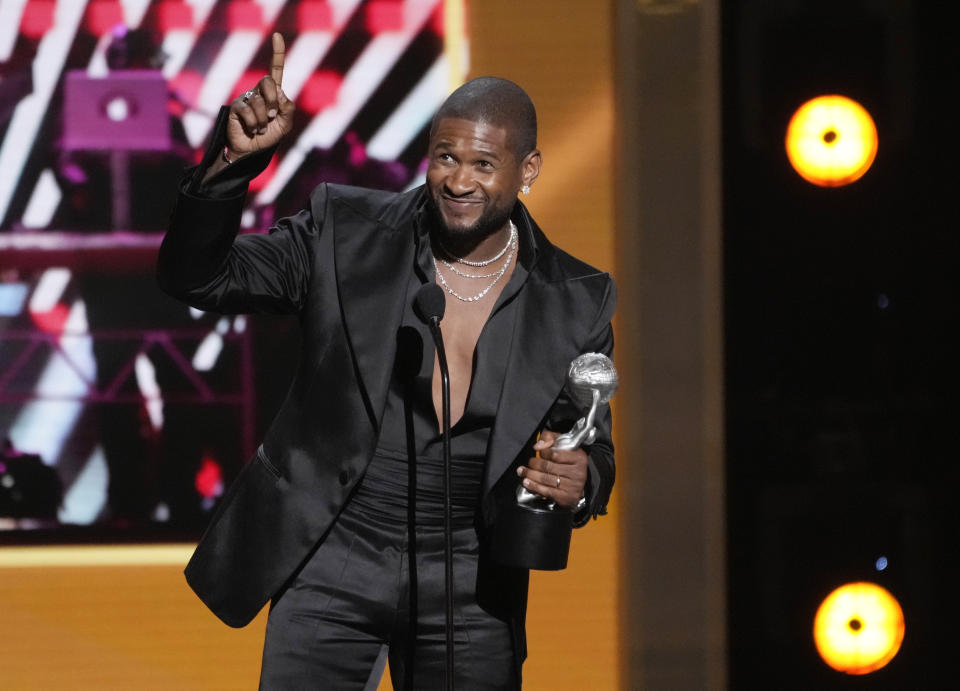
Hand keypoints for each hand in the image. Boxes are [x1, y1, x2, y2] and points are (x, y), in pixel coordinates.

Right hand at [225, 32, 294, 157]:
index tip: (277, 35)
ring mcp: (246, 98)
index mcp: (272, 93)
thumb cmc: (269, 136)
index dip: (277, 53)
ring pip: (259, 102)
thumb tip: (281, 95)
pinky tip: (253, 129)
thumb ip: (288, 110)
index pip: (275, 69)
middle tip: (272, 116)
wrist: (252, 151)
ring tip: (261, 128)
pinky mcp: (236, 107)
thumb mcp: (284, 125)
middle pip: (268, 82)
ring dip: (263, 120)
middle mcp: (258, 91)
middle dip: (273, 100)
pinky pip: (247, 110)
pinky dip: (253, 123)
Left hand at [516, 429, 587, 509]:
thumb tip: (538, 445)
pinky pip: (546, 491)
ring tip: (522, 472)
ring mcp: (572, 486)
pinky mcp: (566, 497)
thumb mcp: (564, 447)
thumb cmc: (569, 464)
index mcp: (579, 457)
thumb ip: (550, 439)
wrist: (578, 487)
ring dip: (530, 475)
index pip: (555, 453)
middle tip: (529, 463)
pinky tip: (527, 482)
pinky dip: (534, 486)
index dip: (542, 451)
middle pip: (548, 466)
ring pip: (545, 478)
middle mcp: (577, 472)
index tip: (537, 451)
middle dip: (533, 464)